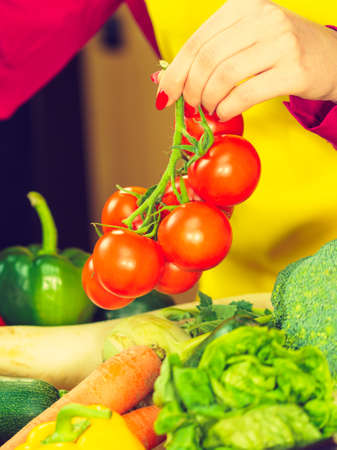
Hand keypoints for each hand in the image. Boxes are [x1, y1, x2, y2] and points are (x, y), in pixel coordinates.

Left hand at [156, 0, 336, 119]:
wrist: (330, 58)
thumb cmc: (280, 51)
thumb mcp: (244, 41)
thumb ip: (208, 56)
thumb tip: (162, 81)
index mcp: (244, 7)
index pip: (198, 41)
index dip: (176, 72)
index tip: (165, 95)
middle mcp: (262, 19)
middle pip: (207, 59)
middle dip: (191, 89)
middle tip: (191, 105)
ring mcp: (281, 43)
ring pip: (225, 76)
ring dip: (208, 100)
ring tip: (209, 108)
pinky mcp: (294, 70)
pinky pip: (246, 94)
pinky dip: (227, 107)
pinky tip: (224, 112)